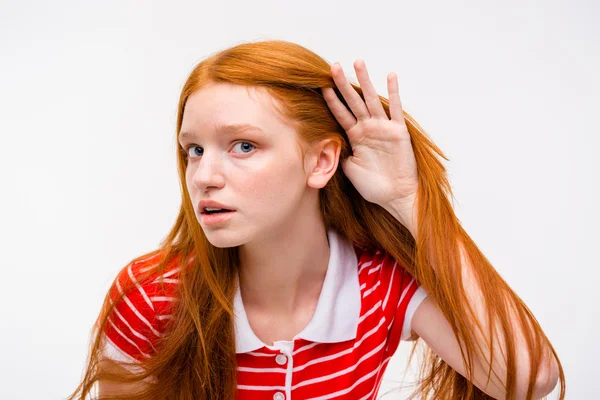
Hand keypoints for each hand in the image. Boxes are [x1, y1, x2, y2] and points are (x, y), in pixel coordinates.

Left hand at [322, 59, 417, 211]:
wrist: (396, 196)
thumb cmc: (373, 186)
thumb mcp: (349, 169)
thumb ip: (340, 153)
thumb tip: (326, 142)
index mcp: (355, 136)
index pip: (341, 113)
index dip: (332, 99)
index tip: (320, 84)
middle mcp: (368, 128)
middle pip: (353, 101)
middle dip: (343, 84)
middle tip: (333, 65)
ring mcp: (383, 128)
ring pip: (371, 100)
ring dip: (365, 81)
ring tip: (358, 62)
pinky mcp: (398, 131)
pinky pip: (394, 109)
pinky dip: (393, 92)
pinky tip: (390, 76)